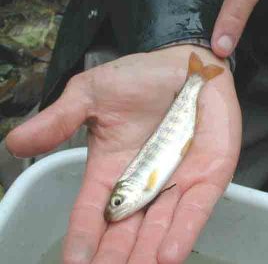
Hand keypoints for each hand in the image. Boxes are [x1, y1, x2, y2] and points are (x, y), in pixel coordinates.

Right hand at [6, 45, 241, 263]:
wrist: (186, 64)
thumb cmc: (140, 77)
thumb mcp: (92, 95)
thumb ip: (60, 120)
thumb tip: (16, 142)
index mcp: (113, 167)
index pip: (94, 208)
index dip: (84, 234)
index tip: (74, 260)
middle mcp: (144, 180)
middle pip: (127, 228)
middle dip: (115, 255)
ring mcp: (177, 180)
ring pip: (159, 226)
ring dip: (146, 254)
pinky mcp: (207, 174)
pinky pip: (195, 207)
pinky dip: (183, 230)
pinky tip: (167, 256)